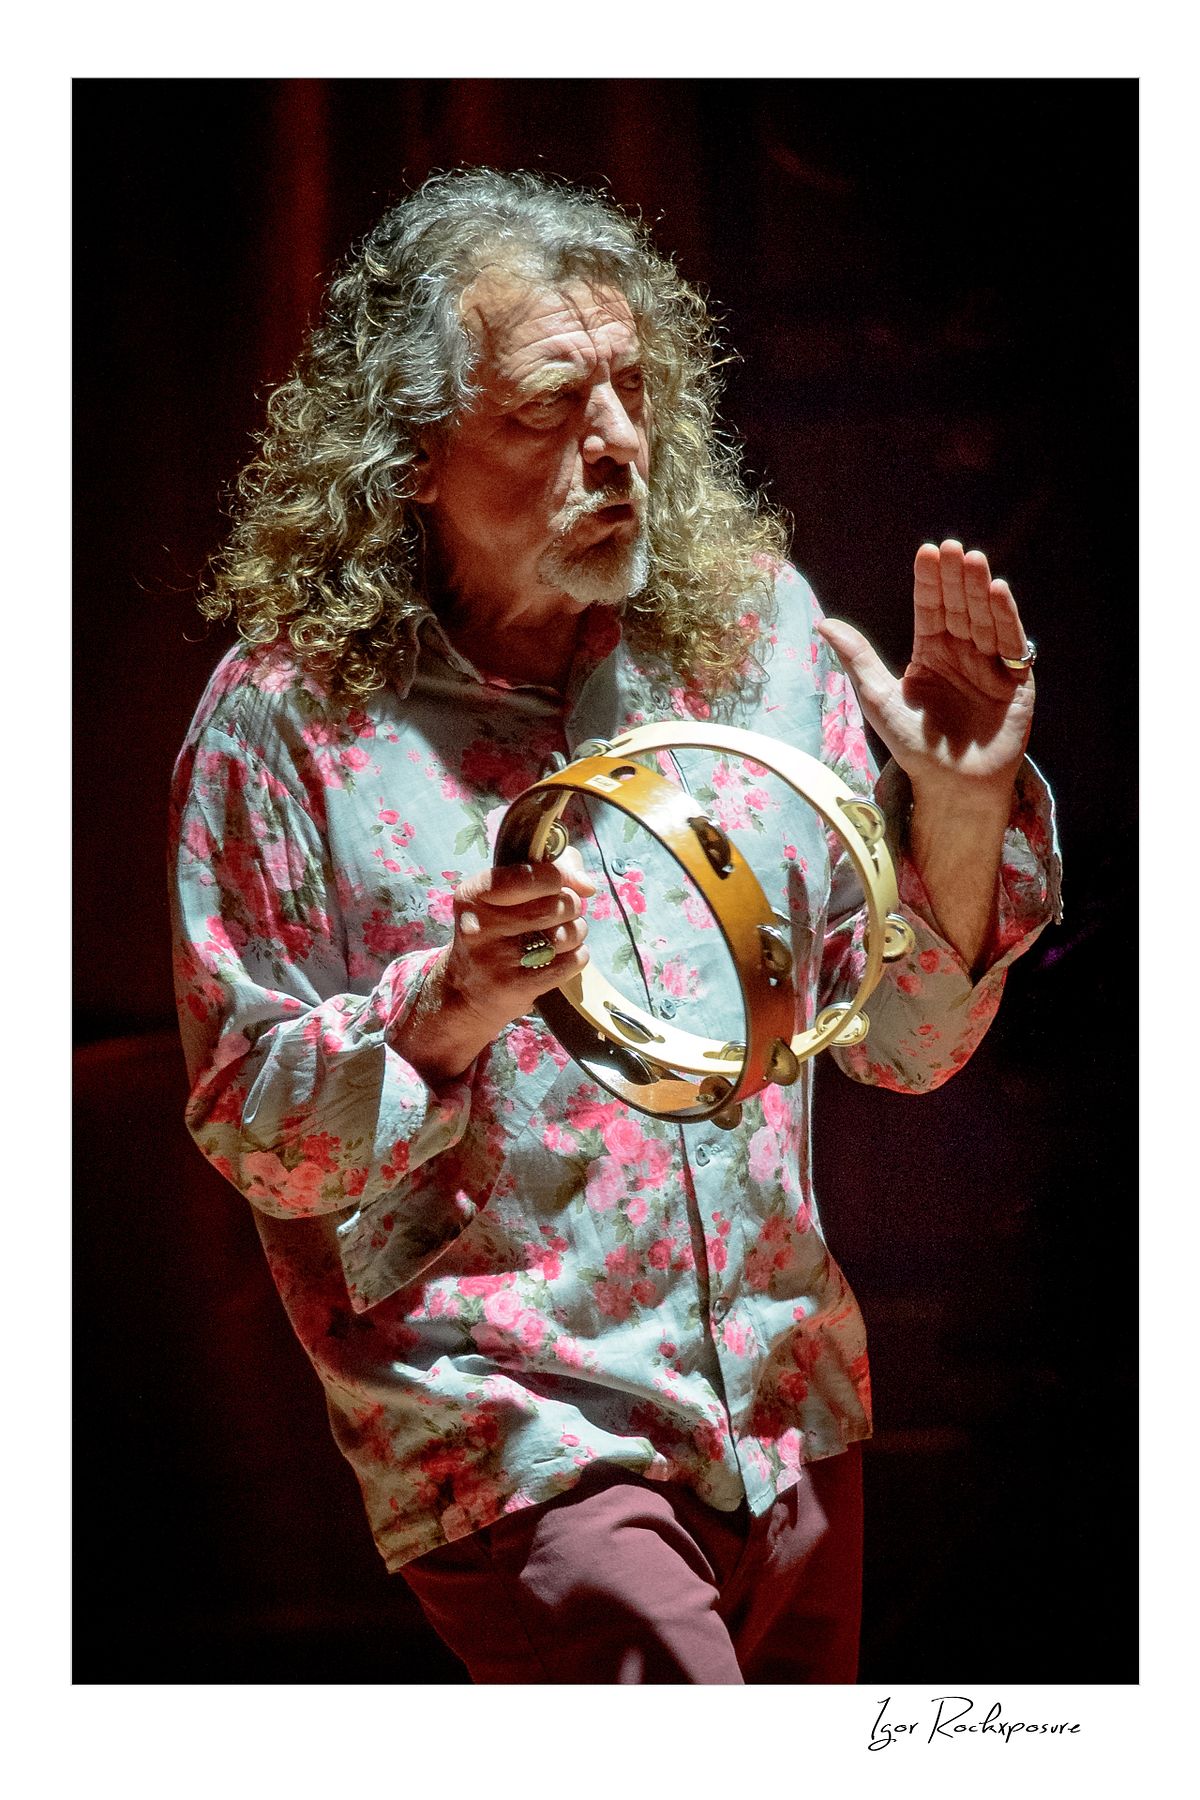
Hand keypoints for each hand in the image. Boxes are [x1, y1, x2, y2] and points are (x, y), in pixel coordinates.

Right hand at [393, 850, 595, 1083]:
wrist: (466, 990)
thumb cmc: (495, 930)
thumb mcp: (503, 894)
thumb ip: (550, 869)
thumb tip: (586, 884)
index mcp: (473, 894)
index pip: (530, 876)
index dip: (558, 877)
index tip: (564, 884)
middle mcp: (479, 926)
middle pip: (555, 905)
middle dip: (571, 906)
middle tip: (564, 912)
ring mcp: (496, 959)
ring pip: (565, 935)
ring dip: (576, 932)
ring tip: (563, 935)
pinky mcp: (514, 987)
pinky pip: (569, 963)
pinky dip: (577, 957)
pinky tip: (565, 956)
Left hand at [817, 538, 1035, 811]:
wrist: (951, 785)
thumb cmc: (912, 747)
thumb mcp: (878, 698)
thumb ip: (856, 658)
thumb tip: (822, 622)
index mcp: (930, 654)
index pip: (930, 609)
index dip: (929, 582)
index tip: (927, 552)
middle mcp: (961, 653)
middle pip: (959, 607)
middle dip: (957, 578)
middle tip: (953, 548)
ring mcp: (989, 665)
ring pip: (984, 618)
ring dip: (981, 589)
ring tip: (975, 560)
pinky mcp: (1016, 680)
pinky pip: (1010, 643)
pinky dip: (1006, 617)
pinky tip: (998, 592)